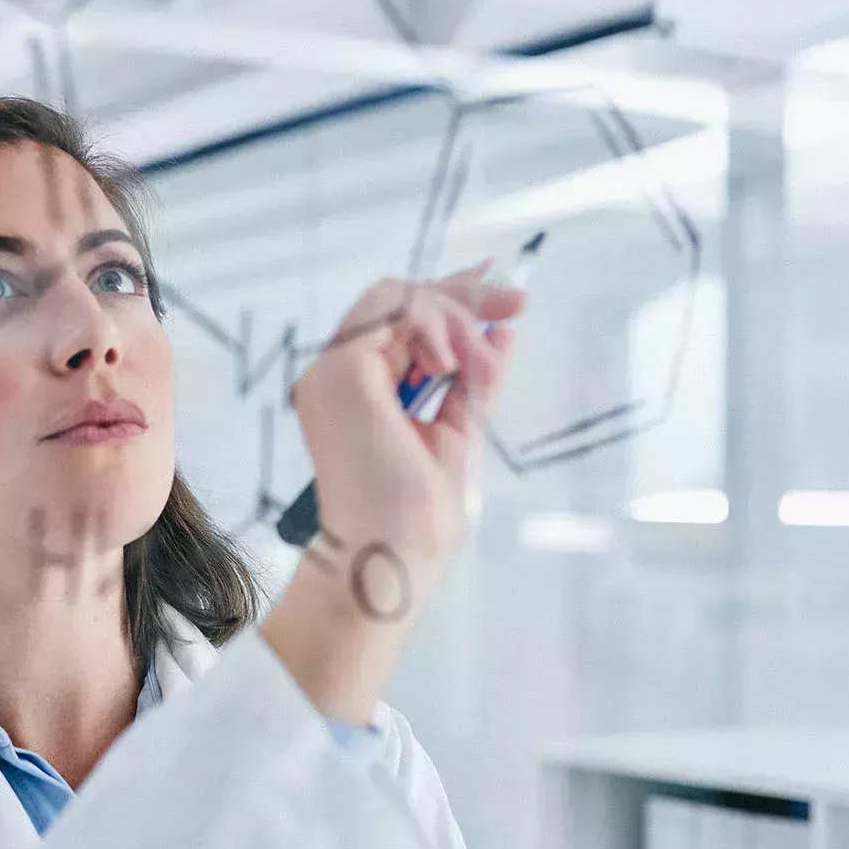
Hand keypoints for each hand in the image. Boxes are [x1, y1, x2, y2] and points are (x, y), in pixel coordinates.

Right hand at [293, 264, 521, 585]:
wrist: (395, 554)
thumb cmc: (419, 517)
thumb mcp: (460, 432)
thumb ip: (473, 383)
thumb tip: (501, 331)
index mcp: (360, 393)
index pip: (401, 324)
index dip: (452, 299)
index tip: (505, 299)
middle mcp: (339, 377)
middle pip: (399, 301)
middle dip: (465, 294)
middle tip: (515, 301)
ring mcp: (333, 371)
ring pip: (397, 298)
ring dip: (454, 316)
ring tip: (478, 364)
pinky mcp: (341, 371)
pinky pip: (392, 311)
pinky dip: (434, 324)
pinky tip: (454, 363)